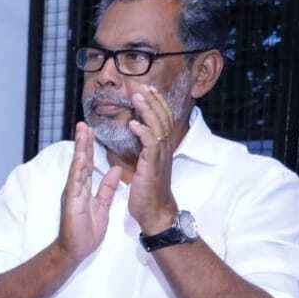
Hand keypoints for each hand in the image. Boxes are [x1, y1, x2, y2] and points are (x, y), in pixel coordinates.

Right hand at [55, 122, 121, 261]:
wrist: (75, 250)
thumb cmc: (85, 232)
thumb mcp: (102, 206)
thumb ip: (107, 188)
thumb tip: (115, 170)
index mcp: (82, 188)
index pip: (87, 164)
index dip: (89, 147)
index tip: (92, 131)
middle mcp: (75, 187)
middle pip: (80, 160)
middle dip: (83, 141)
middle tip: (84, 123)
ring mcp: (72, 192)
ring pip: (77, 166)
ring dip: (80, 148)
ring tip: (82, 131)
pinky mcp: (71, 200)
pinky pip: (76, 180)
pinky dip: (78, 166)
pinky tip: (81, 155)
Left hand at [126, 84, 179, 234]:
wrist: (155, 211)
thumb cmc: (148, 191)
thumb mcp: (147, 165)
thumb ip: (145, 149)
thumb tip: (139, 134)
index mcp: (162, 148)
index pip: (162, 119)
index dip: (156, 103)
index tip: (148, 89)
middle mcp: (164, 149)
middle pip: (163, 118)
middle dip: (153, 100)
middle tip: (143, 86)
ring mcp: (160, 157)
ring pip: (158, 127)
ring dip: (147, 110)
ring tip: (137, 97)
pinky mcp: (152, 166)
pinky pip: (150, 145)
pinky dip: (143, 132)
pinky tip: (133, 123)